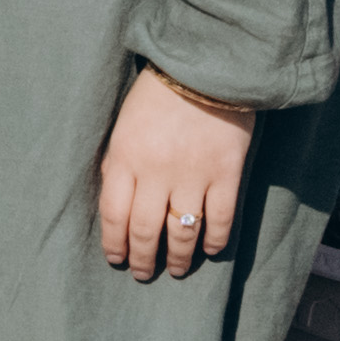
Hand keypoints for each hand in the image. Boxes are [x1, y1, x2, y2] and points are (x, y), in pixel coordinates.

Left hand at [97, 65, 255, 279]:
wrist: (206, 68)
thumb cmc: (157, 96)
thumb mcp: (123, 127)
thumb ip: (119, 165)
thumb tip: (116, 207)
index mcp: (124, 158)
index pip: (113, 215)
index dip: (114, 244)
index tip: (117, 259)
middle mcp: (156, 173)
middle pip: (144, 230)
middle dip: (142, 258)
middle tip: (143, 273)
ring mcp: (193, 176)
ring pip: (181, 233)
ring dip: (177, 258)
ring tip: (174, 270)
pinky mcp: (226, 175)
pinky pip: (219, 220)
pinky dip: (214, 241)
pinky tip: (209, 251)